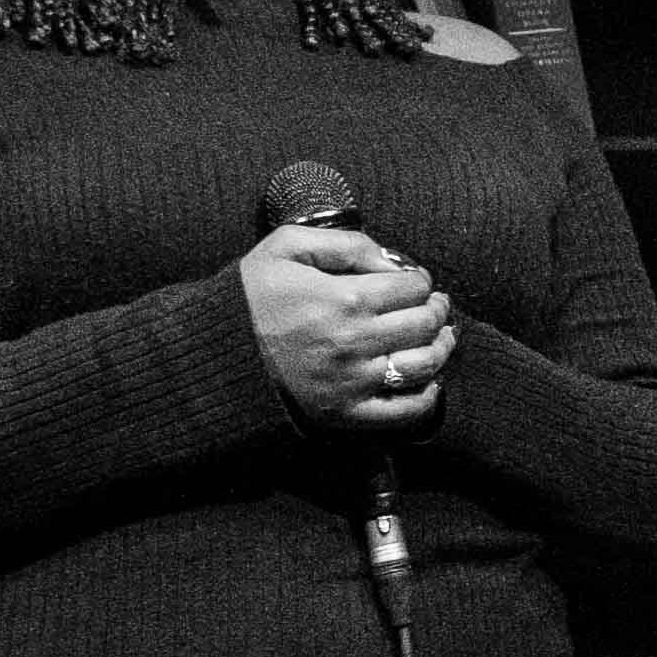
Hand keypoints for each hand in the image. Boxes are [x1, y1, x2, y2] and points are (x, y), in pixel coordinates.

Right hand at [244, 219, 453, 432]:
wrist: (213, 354)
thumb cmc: (249, 296)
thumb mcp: (286, 246)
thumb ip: (346, 242)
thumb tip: (391, 259)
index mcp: (345, 298)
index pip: (412, 287)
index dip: (420, 280)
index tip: (414, 281)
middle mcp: (356, 342)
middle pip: (425, 323)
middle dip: (436, 309)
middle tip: (435, 304)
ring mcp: (353, 381)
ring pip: (425, 364)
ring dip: (443, 348)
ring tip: (443, 337)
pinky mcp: (345, 414)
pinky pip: (405, 411)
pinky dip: (427, 395)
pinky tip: (428, 380)